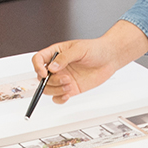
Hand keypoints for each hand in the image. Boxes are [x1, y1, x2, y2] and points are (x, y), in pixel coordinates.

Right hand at [33, 21, 147, 103]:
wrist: (110, 58)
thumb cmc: (96, 49)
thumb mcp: (79, 49)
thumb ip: (65, 58)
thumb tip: (52, 67)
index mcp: (56, 53)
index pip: (38, 59)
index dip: (37, 67)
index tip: (45, 73)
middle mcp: (58, 66)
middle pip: (41, 77)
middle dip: (51, 81)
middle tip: (65, 79)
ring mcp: (63, 78)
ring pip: (48, 88)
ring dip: (56, 90)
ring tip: (69, 85)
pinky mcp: (70, 88)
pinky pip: (58, 97)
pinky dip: (59, 99)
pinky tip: (67, 95)